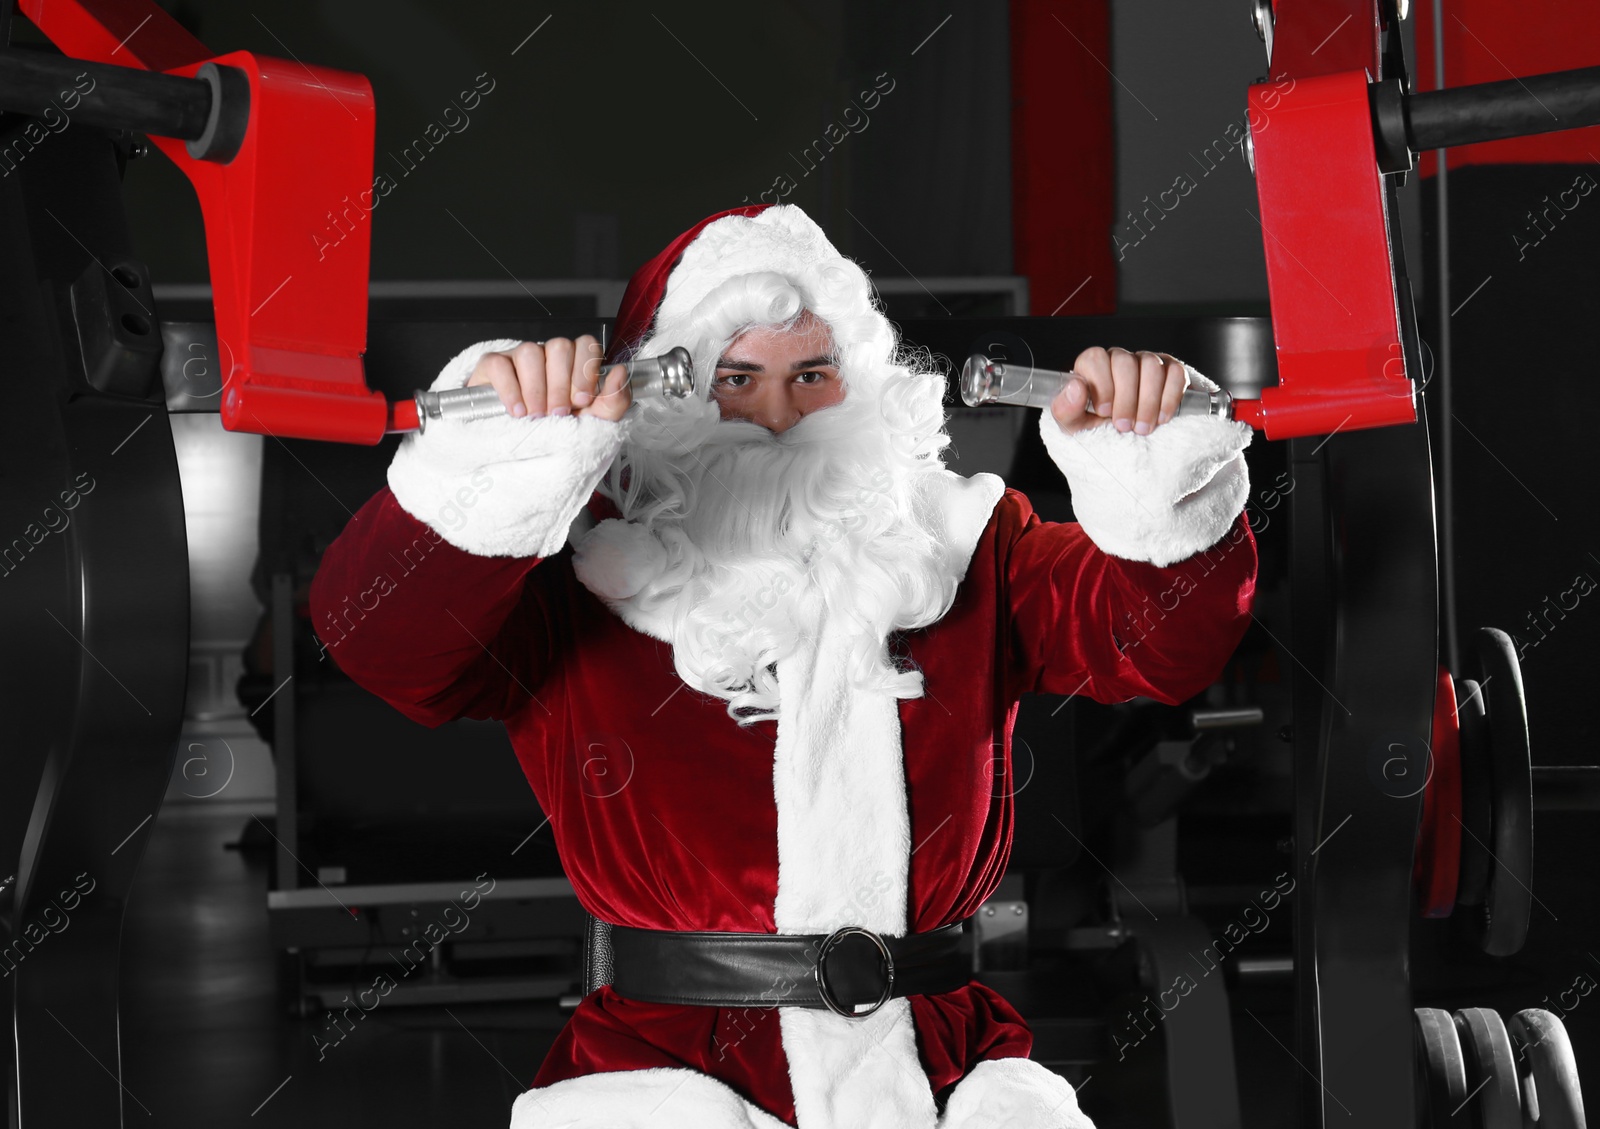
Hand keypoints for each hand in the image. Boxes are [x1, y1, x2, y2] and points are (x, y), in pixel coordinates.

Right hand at [465, 335, 632, 422]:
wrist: (523, 445)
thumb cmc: (561, 428)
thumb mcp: (595, 420)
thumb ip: (614, 400)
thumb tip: (620, 372)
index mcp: (575, 362)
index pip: (586, 344)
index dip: (585, 369)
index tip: (583, 399)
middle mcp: (549, 354)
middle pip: (559, 347)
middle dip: (561, 385)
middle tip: (559, 413)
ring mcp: (520, 356)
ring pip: (530, 352)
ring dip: (536, 388)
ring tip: (537, 415)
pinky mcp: (493, 365)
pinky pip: (500, 365)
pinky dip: (510, 389)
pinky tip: (517, 411)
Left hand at [1049, 346, 1187, 436]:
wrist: (1131, 444)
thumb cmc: (1099, 431)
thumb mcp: (1076, 427)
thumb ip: (1066, 409)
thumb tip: (1076, 386)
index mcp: (1093, 368)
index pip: (1095, 358)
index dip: (1101, 384)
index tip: (1104, 411)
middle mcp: (1119, 360)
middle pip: (1124, 362)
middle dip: (1126, 399)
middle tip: (1125, 426)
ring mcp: (1147, 361)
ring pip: (1151, 366)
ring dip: (1148, 401)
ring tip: (1143, 427)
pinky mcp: (1172, 370)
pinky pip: (1175, 373)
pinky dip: (1169, 397)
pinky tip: (1162, 417)